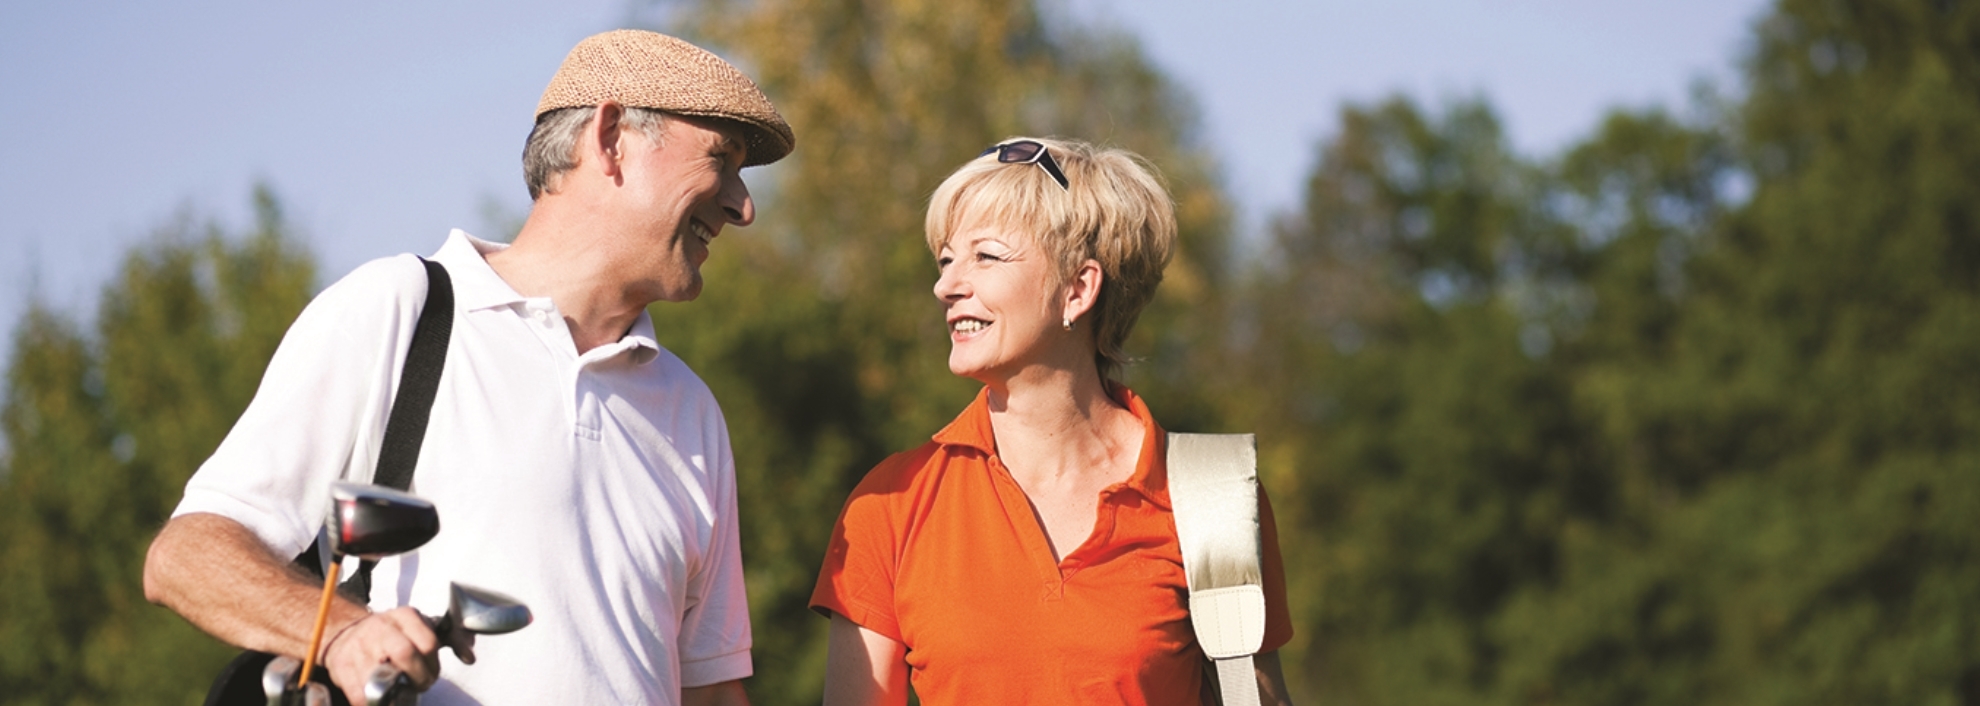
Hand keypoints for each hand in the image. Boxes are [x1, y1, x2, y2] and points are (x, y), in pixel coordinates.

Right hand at [321, 607, 440, 704]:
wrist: (346, 633)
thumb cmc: (392, 634)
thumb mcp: (421, 627)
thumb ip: (451, 639)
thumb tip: (469, 656)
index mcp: (404, 616)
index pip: (428, 642)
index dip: (434, 665)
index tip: (432, 674)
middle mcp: (381, 628)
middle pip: (405, 654)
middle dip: (419, 678)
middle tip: (420, 686)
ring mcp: (359, 647)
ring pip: (381, 677)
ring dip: (395, 696)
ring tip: (400, 695)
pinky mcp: (342, 666)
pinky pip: (360, 695)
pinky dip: (372, 704)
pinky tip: (382, 701)